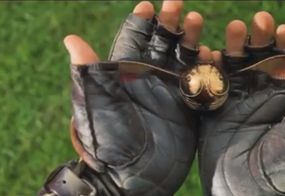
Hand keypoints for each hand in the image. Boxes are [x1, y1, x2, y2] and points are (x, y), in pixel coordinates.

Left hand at [41, 1, 208, 194]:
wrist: (131, 180)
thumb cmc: (108, 141)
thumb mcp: (96, 104)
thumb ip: (89, 71)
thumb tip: (70, 38)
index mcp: (125, 75)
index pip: (135, 40)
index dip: (142, 21)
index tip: (150, 5)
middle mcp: (149, 80)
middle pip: (163, 43)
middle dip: (172, 23)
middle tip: (181, 6)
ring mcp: (170, 93)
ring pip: (184, 58)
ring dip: (192, 40)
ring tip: (198, 23)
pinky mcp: (188, 109)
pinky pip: (200, 83)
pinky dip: (208, 68)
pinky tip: (214, 54)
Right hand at [198, 12, 284, 194]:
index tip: (283, 29)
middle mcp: (261, 99)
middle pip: (260, 60)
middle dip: (259, 39)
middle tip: (257, 20)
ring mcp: (236, 104)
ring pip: (234, 67)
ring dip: (233, 47)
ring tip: (233, 29)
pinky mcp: (213, 115)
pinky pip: (210, 86)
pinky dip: (207, 69)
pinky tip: (206, 52)